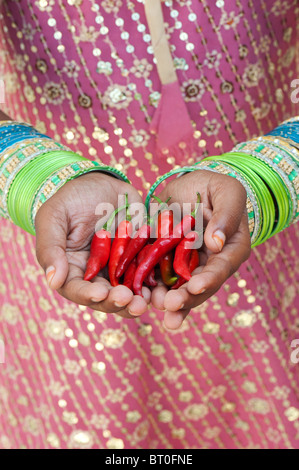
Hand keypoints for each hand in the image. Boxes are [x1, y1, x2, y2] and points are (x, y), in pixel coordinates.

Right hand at [35, 172, 149, 317]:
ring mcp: (120, 269)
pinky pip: (148, 274)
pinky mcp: (139, 259)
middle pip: (105, 298)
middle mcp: (96, 275)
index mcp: (72, 269)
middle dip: (117, 302)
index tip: (100, 294)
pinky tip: (160, 286)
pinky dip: (154, 282)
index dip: (87, 295)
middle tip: (129, 300)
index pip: (76, 290)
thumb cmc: (70, 199)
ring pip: (128, 292)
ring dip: (137, 300)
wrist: (100, 184)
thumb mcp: (53, 217)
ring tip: (146, 300)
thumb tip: (53, 281)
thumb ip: (50, 248)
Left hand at [151, 170, 250, 328]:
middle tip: (169, 305)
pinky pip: (160, 279)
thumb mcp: (227, 191)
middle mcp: (211, 263)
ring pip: (180, 289)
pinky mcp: (168, 264)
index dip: (209, 278)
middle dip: (186, 298)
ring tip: (155, 306)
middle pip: (201, 286)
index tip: (195, 286)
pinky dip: (151, 289)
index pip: (222, 267)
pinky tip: (140, 297)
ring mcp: (189, 266)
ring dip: (168, 301)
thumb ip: (227, 214)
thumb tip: (217, 242)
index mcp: (231, 248)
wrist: (188, 187)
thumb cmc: (212, 187)